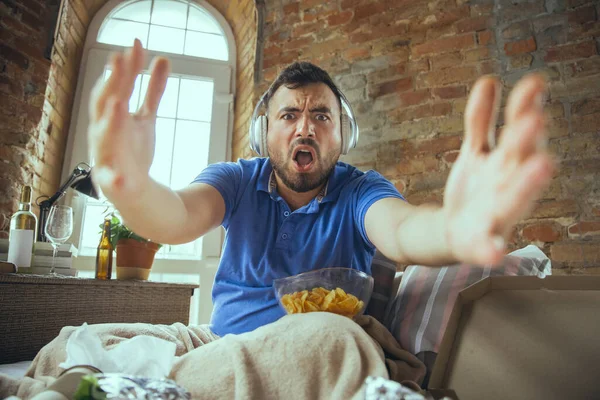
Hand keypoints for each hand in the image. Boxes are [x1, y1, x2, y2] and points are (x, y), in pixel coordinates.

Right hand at [88, 39, 169, 202]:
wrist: (131, 189)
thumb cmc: (133, 150)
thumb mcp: (146, 117)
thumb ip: (153, 90)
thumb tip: (162, 58)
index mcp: (111, 116)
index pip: (117, 86)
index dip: (125, 66)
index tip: (136, 45)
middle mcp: (104, 132)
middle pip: (105, 104)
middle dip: (113, 82)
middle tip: (121, 60)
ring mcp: (107, 156)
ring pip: (104, 137)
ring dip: (111, 121)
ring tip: (120, 104)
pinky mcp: (114, 182)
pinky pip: (112, 180)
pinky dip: (115, 179)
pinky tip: (122, 179)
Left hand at [443, 74, 553, 264]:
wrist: (454, 230)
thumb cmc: (475, 188)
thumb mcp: (476, 152)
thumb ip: (481, 121)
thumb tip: (489, 80)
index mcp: (510, 161)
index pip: (520, 130)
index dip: (526, 107)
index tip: (534, 82)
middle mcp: (510, 184)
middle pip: (521, 160)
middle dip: (528, 141)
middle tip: (536, 118)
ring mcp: (499, 213)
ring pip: (515, 199)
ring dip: (528, 184)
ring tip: (542, 165)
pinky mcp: (482, 240)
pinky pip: (489, 246)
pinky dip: (493, 250)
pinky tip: (496, 253)